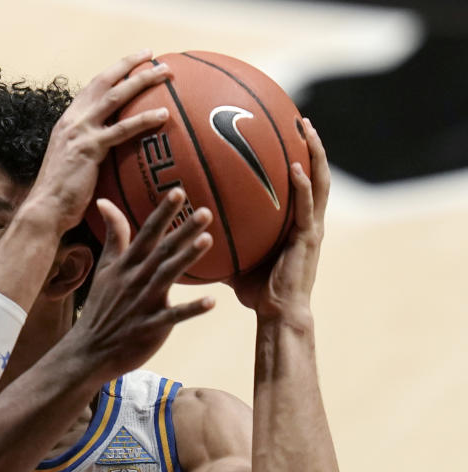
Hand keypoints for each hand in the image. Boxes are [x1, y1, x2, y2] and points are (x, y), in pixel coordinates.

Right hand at [27, 49, 171, 233]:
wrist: (45, 209)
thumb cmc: (61, 195)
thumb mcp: (72, 163)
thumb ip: (89, 149)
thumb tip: (110, 150)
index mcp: (68, 121)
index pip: (92, 87)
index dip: (113, 71)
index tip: (134, 61)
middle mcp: (72, 120)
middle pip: (104, 82)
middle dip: (129, 64)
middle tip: (153, 55)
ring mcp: (79, 132)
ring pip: (116, 97)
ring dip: (142, 81)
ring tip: (166, 74)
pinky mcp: (89, 148)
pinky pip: (122, 129)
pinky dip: (144, 119)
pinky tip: (163, 115)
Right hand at [67, 188, 214, 380]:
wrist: (88, 349)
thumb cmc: (101, 306)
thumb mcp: (104, 268)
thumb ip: (113, 236)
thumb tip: (104, 200)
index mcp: (125, 266)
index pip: (145, 233)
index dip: (162, 213)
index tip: (178, 191)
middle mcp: (135, 280)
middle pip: (162, 251)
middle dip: (182, 231)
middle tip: (206, 211)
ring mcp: (142, 304)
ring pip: (167, 277)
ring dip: (187, 259)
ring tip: (207, 241)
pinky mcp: (150, 327)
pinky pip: (173, 317)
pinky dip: (191, 309)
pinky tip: (212, 302)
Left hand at [230, 118, 329, 322]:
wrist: (277, 314)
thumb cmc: (255, 290)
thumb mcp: (234, 256)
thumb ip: (220, 238)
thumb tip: (188, 227)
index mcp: (295, 223)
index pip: (300, 183)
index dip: (298, 158)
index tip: (287, 133)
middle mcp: (308, 220)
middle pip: (316, 174)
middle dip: (311, 146)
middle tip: (301, 119)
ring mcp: (311, 228)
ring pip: (320, 183)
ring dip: (316, 154)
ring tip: (307, 129)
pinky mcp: (309, 239)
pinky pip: (307, 206)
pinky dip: (303, 185)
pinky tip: (295, 168)